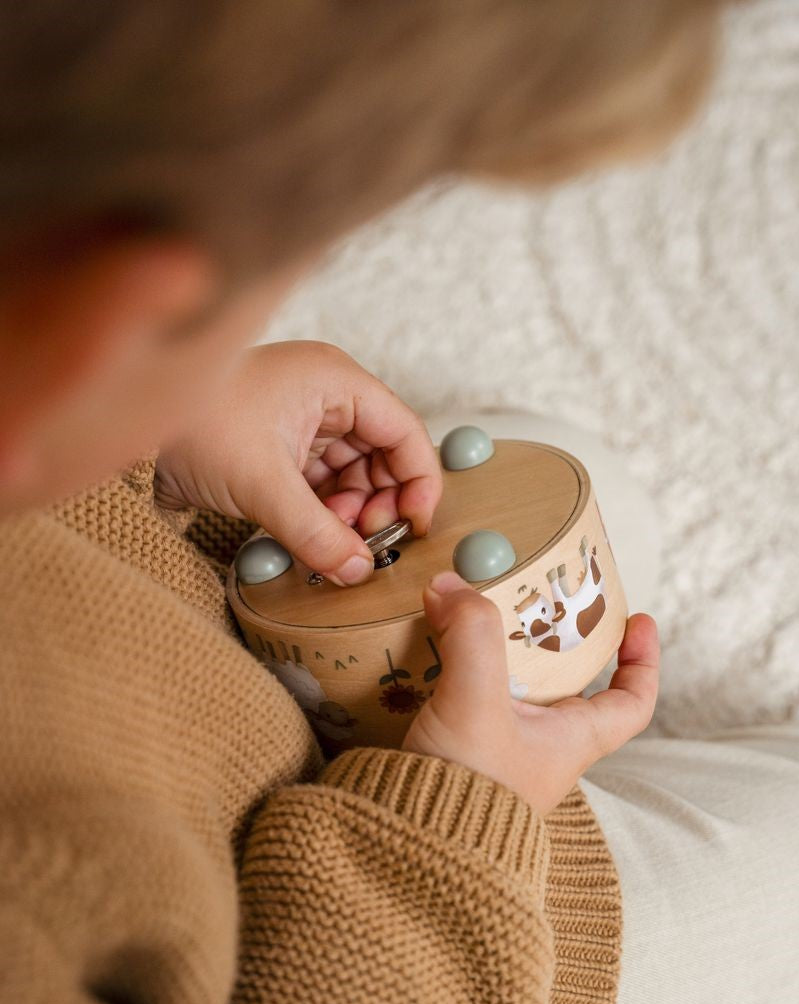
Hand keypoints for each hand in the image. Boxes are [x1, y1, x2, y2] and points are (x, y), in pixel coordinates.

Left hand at [155, 340, 441, 585]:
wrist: (124, 422)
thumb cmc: (192, 423)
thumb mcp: (263, 485)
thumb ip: (317, 534)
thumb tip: (358, 571)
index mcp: (335, 381)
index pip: (403, 432)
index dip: (418, 482)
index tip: (415, 527)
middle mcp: (325, 396)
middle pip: (382, 456)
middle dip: (379, 504)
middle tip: (366, 545)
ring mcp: (301, 422)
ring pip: (351, 475)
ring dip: (349, 515)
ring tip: (332, 544)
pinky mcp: (278, 449)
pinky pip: (320, 485)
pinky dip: (323, 515)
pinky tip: (315, 541)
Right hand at [403, 573, 658, 815]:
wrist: (408, 849)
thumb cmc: (464, 789)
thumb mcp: (476, 701)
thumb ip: (472, 636)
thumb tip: (454, 586)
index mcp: (570, 741)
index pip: (631, 704)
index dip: (642, 661)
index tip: (636, 620)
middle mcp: (540, 750)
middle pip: (565, 686)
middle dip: (552, 640)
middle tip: (533, 600)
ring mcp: (497, 756)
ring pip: (510, 692)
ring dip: (494, 653)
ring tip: (470, 615)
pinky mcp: (455, 756)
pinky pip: (465, 703)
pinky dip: (452, 673)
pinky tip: (428, 653)